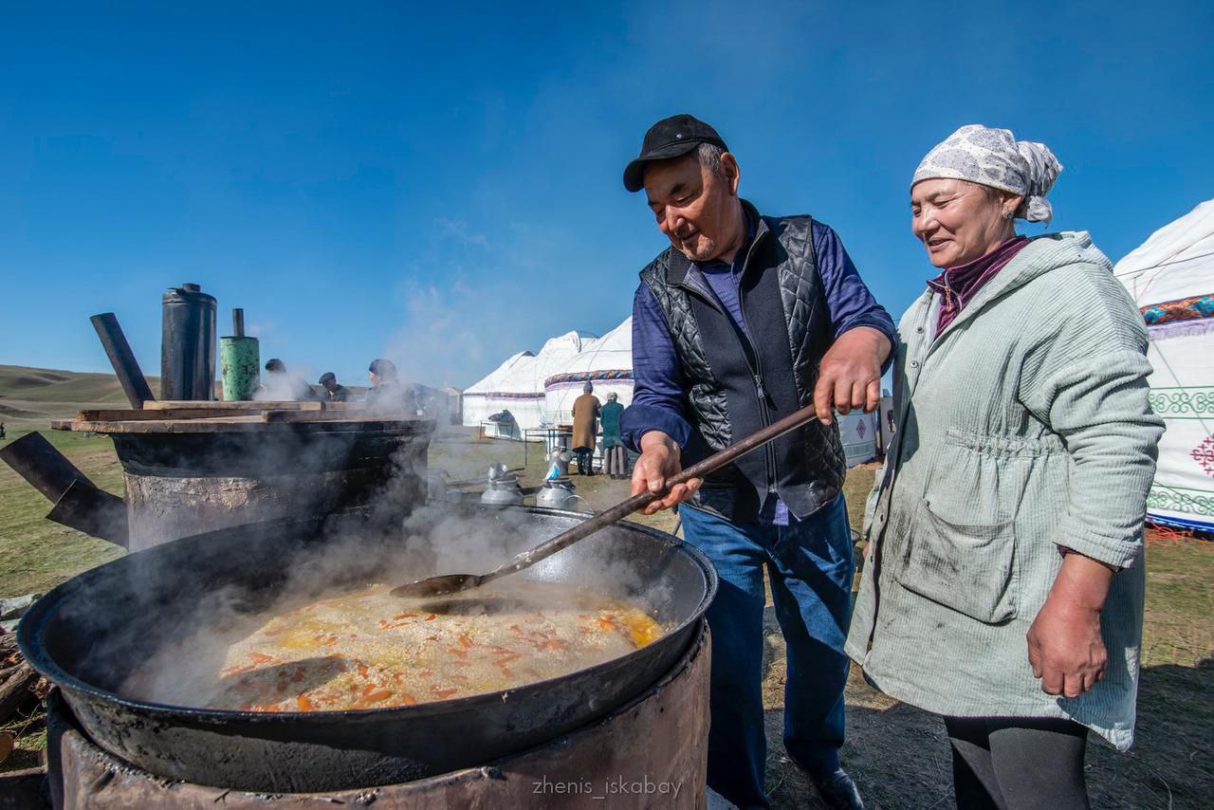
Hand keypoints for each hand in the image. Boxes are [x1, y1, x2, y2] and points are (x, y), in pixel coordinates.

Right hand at [631, 431, 701, 514]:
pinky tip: (696, 480)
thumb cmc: (655, 452)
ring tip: (692, 482)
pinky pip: (684, 494)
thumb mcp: (653, 460)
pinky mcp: (675, 490)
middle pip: (662, 505)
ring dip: (684, 494)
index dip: (650, 509)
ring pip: (675, 501)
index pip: (641, 507)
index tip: (659, 502)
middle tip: (681, 486)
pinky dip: (691, 489)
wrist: (666, 448)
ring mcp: (665, 493)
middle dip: (673, 498)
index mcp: (641, 488)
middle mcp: (652, 493)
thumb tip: (655, 489)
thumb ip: (653, 474)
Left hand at [814, 327, 890, 424]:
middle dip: (842, 410)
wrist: (862, 340)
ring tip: (853, 400)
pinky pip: (874, 400)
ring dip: (855, 407)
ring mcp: (861, 376)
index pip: (822, 395)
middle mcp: (845, 374)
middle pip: (842, 403)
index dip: (822, 411)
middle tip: (842, 405)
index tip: (826, 421)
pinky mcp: (875, 378)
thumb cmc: (841, 356)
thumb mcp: (826, 365)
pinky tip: (866, 406)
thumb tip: (824, 408)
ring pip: (858, 404)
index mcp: (829, 371)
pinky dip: (870, 408)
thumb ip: (824, 385)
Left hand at [1026, 553, 1113, 697]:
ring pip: (1087, 689)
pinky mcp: (1102, 659)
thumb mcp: (1034, 637)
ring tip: (1072, 676)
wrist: (1077, 606)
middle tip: (1061, 681)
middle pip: (1071, 694)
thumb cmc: (1051, 619)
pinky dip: (1092, 679)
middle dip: (1064, 690)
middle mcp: (1073, 668)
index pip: (1052, 689)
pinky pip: (1099, 679)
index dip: (1049, 688)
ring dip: (1078, 685)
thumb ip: (1035, 658)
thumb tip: (1038, 674)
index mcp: (1054, 663)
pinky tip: (1085, 670)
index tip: (1048, 681)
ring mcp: (1090, 665)